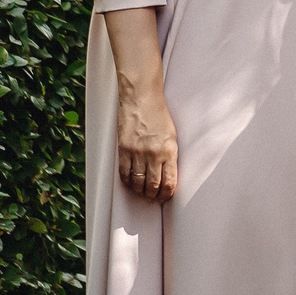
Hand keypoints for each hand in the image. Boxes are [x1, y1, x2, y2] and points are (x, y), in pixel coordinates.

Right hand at [117, 79, 178, 201]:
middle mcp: (153, 153)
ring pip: (138, 182)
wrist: (141, 98)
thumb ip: (170, 155)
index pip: (169, 181)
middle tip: (154, 197)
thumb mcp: (172, 135)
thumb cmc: (158, 114)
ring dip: (140, 191)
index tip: (166, 196)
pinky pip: (124, 173)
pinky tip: (131, 183)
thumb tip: (168, 175)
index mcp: (169, 150)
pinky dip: (128, 182)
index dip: (167, 193)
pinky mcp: (123, 149)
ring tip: (143, 192)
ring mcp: (137, 152)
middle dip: (154, 195)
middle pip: (153, 185)